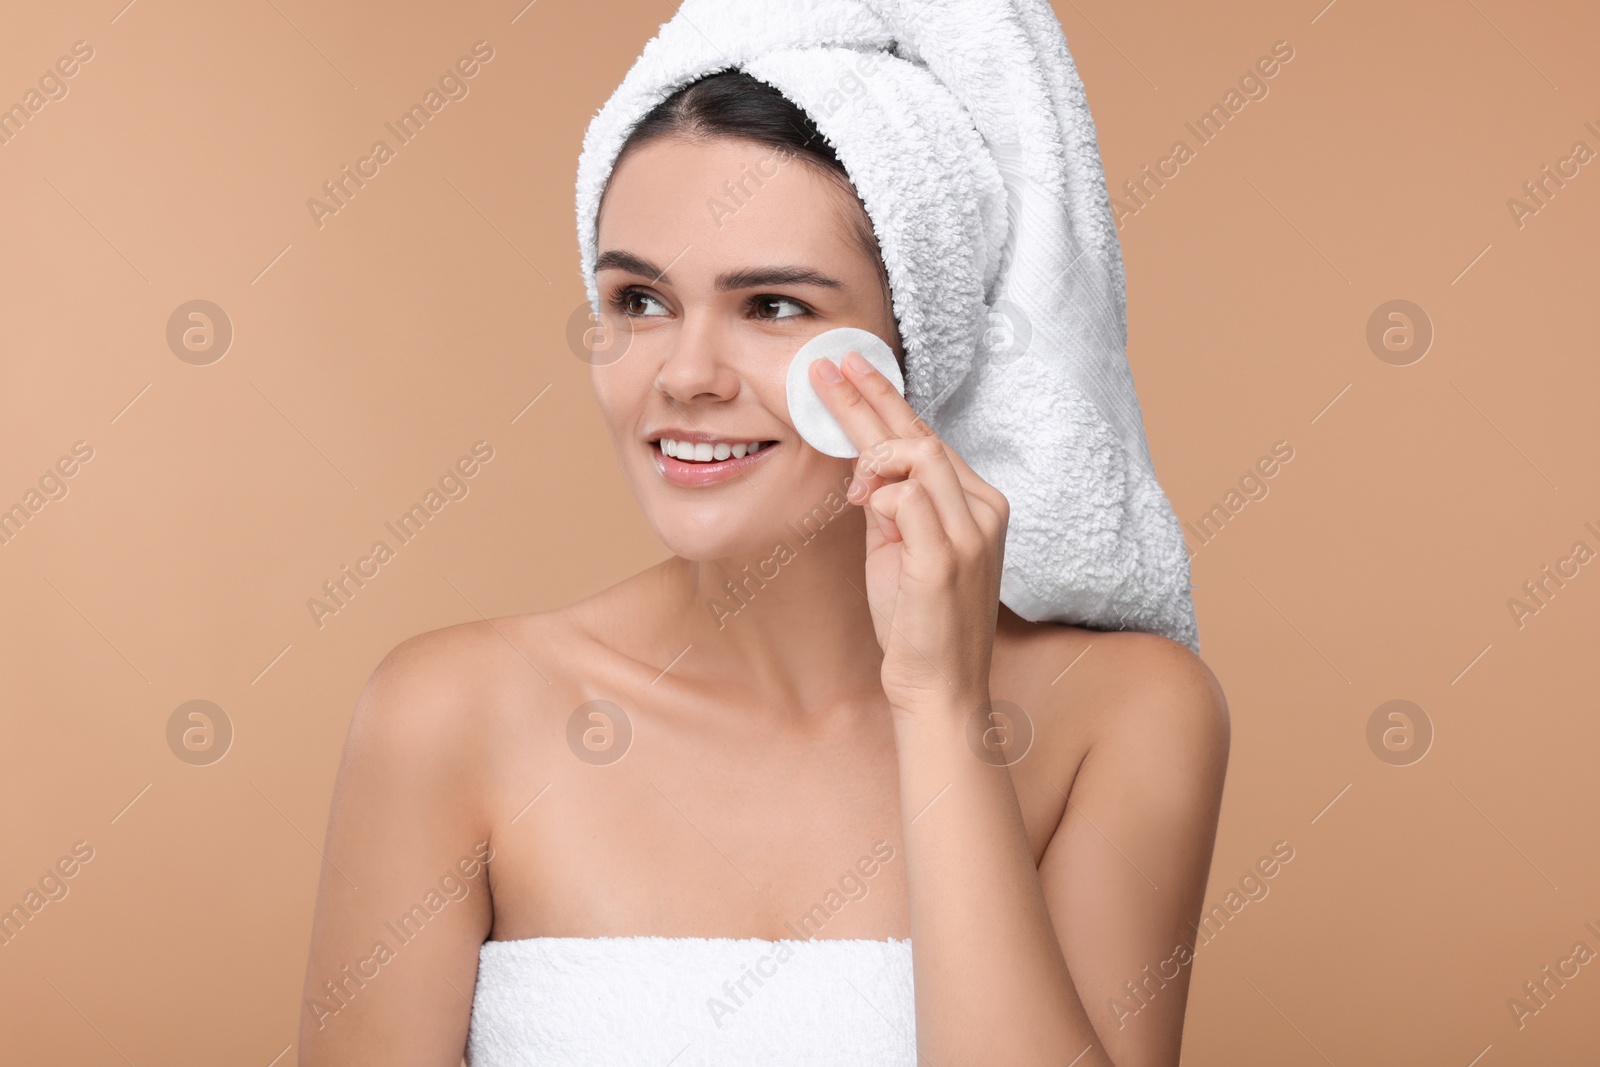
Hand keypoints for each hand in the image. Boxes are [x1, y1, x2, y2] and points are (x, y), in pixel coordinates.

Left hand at [809, 349, 1010, 718]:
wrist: (940, 685)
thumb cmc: (918, 621)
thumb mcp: (901, 551)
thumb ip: (891, 507)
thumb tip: (865, 471)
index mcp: (978, 505)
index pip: (928, 439)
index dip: (886, 403)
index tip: (849, 375)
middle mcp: (983, 510)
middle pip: (921, 434)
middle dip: (868, 396)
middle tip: (828, 367)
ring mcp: (970, 533)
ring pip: (919, 455)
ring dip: (872, 458)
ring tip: (852, 489)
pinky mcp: (946, 558)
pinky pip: (908, 498)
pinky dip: (879, 496)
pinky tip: (867, 508)